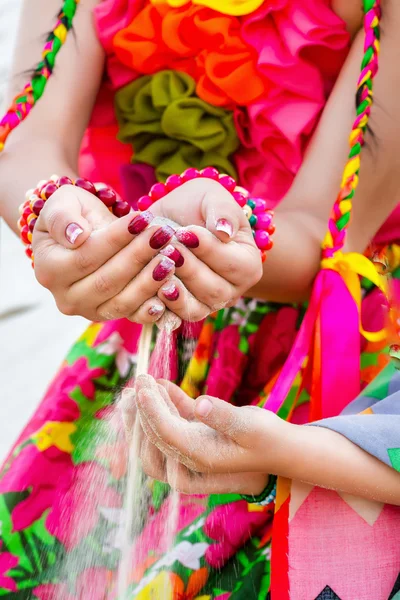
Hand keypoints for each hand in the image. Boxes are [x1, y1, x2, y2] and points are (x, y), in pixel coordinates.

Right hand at [32, 184, 178, 322]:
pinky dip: (152, 307)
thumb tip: (77, 236)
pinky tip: (170, 291)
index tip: (144, 219)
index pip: (87, 256)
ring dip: (149, 282)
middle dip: (138, 257)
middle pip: (106, 281)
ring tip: (171, 258)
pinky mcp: (110, 316)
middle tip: (164, 236)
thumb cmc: (73, 214)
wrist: (84, 233)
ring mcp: (88, 311)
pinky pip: (132, 316)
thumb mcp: (62, 203)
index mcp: (49, 269)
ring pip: (121, 302)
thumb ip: (63, 217)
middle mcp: (66, 297)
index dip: (117, 239)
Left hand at [130, 374, 286, 494]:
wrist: (281, 451)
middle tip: (138, 379)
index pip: (165, 433)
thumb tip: (200, 405)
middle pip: (152, 438)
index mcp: (201, 456)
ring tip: (142, 382)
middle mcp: (190, 459)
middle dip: (141, 409)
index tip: (142, 385)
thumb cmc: (269, 439)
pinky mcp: (194, 439)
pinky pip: (170, 425)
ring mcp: (189, 450)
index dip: (151, 409)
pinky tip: (162, 385)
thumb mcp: (251, 426)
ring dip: (146, 409)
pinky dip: (163, 406)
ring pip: (154, 434)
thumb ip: (224, 416)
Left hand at [149, 178, 262, 320]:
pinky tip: (148, 289)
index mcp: (248, 264)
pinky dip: (159, 307)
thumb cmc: (197, 205)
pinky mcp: (180, 312)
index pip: (235, 266)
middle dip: (189, 269)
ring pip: (194, 309)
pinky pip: (171, 319)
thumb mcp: (212, 196)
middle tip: (167, 248)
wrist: (169, 218)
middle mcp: (231, 290)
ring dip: (174, 289)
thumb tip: (224, 232)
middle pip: (215, 292)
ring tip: (158, 267)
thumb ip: (222, 210)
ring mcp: (206, 305)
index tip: (186, 232)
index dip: (209, 250)